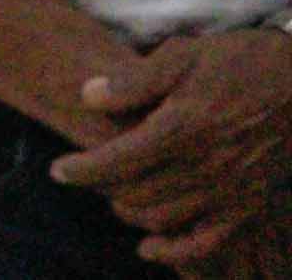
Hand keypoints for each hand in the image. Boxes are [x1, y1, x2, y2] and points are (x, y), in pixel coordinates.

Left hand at [51, 31, 291, 268]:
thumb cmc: (242, 63)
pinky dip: (175, 252)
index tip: (58, 170)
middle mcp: (204, 167)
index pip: (116, 162)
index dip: (80, 170)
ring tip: (115, 195)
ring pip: (162, 218)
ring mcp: (228, 191)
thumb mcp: (183, 54)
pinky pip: (206, 243)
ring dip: (130, 212)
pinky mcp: (248, 205)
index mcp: (182, 128)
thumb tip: (88, 96)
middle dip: (101, 187)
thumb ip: (133, 80)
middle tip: (87, 174)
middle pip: (134, 193)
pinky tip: (150, 247)